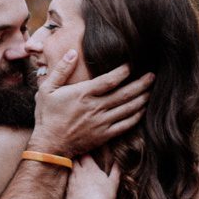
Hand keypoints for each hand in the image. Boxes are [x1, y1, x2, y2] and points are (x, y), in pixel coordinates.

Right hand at [29, 50, 152, 157]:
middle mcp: (95, 108)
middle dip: (141, 84)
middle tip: (152, 76)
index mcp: (83, 94)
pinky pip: (125, 125)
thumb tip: (72, 53)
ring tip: (151, 90)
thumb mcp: (46, 90)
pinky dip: (136, 117)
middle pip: (124, 94)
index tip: (131, 64)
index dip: (123, 71)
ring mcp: (101, 122)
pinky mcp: (104, 135)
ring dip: (141, 99)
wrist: (50, 146)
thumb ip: (60, 70)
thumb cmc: (47, 116)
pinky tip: (142, 110)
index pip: (109, 80)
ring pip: (127, 109)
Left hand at [66, 154, 118, 198]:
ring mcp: (71, 182)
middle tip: (78, 161)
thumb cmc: (104, 197)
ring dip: (72, 171)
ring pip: (69, 172)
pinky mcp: (66, 192)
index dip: (85, 154)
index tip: (86, 155)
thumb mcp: (113, 183)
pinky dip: (69, 184)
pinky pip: (66, 185)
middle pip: (74, 161)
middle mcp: (78, 173)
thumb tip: (118, 162)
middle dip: (76, 160)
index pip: (85, 156)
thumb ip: (116, 171)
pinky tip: (73, 187)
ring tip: (76, 174)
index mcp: (90, 169)